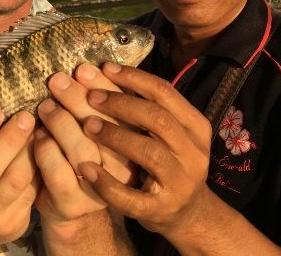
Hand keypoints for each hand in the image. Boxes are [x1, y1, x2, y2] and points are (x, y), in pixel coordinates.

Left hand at [34, 63, 133, 223]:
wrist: (70, 204)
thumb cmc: (84, 150)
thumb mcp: (99, 124)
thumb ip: (99, 101)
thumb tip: (83, 68)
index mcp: (138, 140)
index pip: (129, 108)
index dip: (106, 85)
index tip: (82, 68)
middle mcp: (126, 166)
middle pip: (105, 127)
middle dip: (78, 98)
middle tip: (57, 80)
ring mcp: (101, 188)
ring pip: (82, 149)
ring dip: (61, 123)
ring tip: (44, 106)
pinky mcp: (75, 203)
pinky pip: (59, 174)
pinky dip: (47, 151)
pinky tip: (39, 136)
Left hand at [78, 63, 211, 238]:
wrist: (188, 213)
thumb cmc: (169, 161)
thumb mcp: (168, 133)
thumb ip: (144, 106)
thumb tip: (104, 71)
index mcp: (195, 127)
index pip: (165, 92)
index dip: (133, 77)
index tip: (105, 68)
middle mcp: (194, 153)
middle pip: (157, 119)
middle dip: (121, 103)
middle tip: (90, 96)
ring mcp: (180, 183)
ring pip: (149, 153)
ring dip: (114, 135)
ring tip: (86, 125)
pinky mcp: (162, 210)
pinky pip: (132, 198)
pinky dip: (107, 183)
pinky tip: (85, 169)